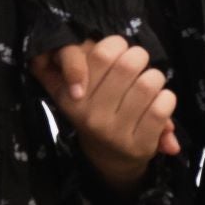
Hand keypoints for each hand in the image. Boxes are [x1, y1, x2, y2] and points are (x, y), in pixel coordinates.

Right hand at [33, 34, 180, 190]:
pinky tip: (159, 101)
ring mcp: (115, 132)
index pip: (101, 53)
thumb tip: (37, 60)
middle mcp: (91, 116)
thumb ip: (53, 67)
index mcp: (71, 98)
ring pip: (149, 83)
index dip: (114, 44)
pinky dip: (167, 98)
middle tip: (137, 63)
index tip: (113, 52)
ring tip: (149, 83)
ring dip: (155, 78)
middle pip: (129, 63)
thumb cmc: (93, 112)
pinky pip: (162, 107)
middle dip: (139, 57)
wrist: (108, 160)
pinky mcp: (140, 145)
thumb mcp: (67, 90)